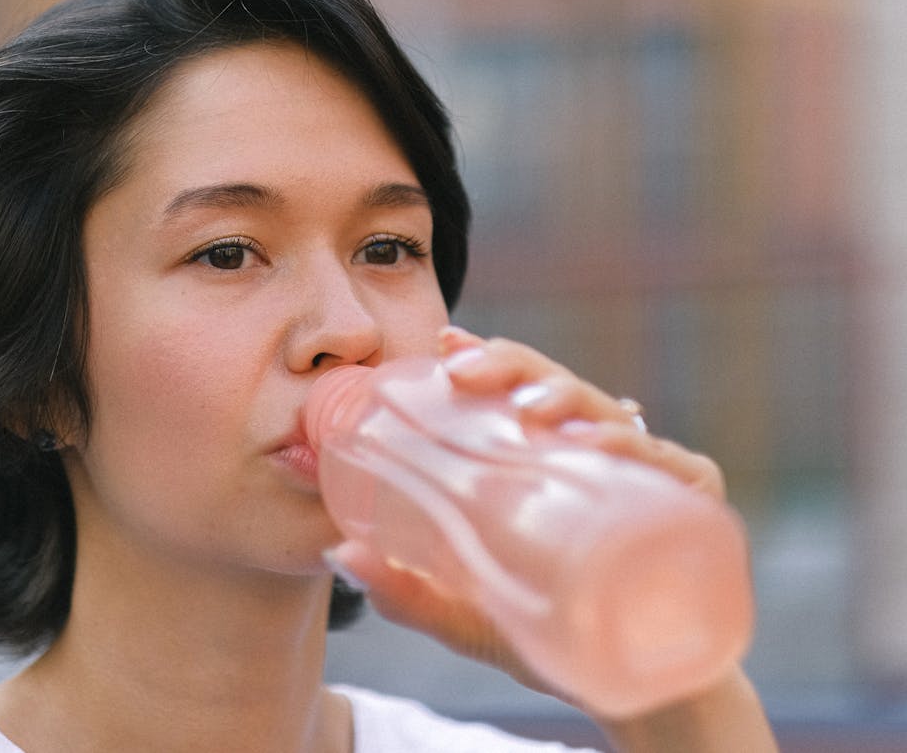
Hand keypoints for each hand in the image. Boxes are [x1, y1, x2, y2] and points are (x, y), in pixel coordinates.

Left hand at [325, 327, 775, 748]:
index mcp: (545, 460)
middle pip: (554, 388)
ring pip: (608, 414)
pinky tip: (599, 448)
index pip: (514, 392)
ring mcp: (647, 475)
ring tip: (526, 407)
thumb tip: (338, 554)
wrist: (637, 690)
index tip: (442, 341)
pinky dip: (637, 451)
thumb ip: (409, 589)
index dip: (482, 358)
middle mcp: (597, 454)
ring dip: (565, 399)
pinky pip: (674, 466)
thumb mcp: (468, 612)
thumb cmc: (553, 631)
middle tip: (462, 370)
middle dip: (509, 366)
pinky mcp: (692, 507)